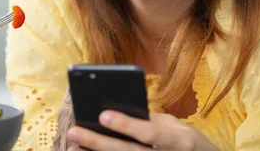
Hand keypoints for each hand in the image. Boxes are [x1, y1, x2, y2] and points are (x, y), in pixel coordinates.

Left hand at [66, 111, 218, 150]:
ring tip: (74, 148)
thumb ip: (151, 121)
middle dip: (99, 142)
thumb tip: (118, 112)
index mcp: (178, 140)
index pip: (150, 133)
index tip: (103, 114)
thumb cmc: (186, 143)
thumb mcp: (176, 127)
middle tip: (74, 132)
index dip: (127, 125)